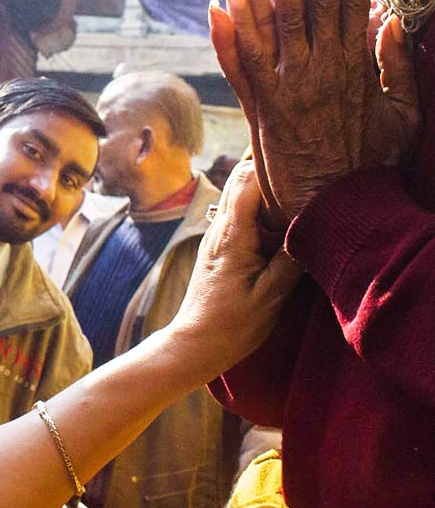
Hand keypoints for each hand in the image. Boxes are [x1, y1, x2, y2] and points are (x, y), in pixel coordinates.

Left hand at [169, 161, 299, 376]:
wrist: (196, 343)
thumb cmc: (232, 325)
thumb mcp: (270, 296)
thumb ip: (290, 259)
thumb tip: (312, 227)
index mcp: (231, 235)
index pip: (246, 181)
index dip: (272, 167)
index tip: (301, 164)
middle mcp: (220, 228)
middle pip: (239, 179)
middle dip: (270, 170)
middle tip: (305, 174)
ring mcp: (218, 235)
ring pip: (239, 194)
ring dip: (266, 191)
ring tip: (299, 195)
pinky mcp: (222, 246)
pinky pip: (241, 214)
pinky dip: (261, 209)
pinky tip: (284, 221)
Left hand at [209, 0, 419, 226]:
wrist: (339, 208)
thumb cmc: (371, 162)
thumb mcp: (403, 113)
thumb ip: (397, 66)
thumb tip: (391, 22)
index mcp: (357, 64)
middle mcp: (322, 68)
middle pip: (310, 0)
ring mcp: (289, 86)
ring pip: (272, 24)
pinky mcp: (262, 106)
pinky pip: (242, 64)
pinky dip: (229, 34)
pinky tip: (219, 3)